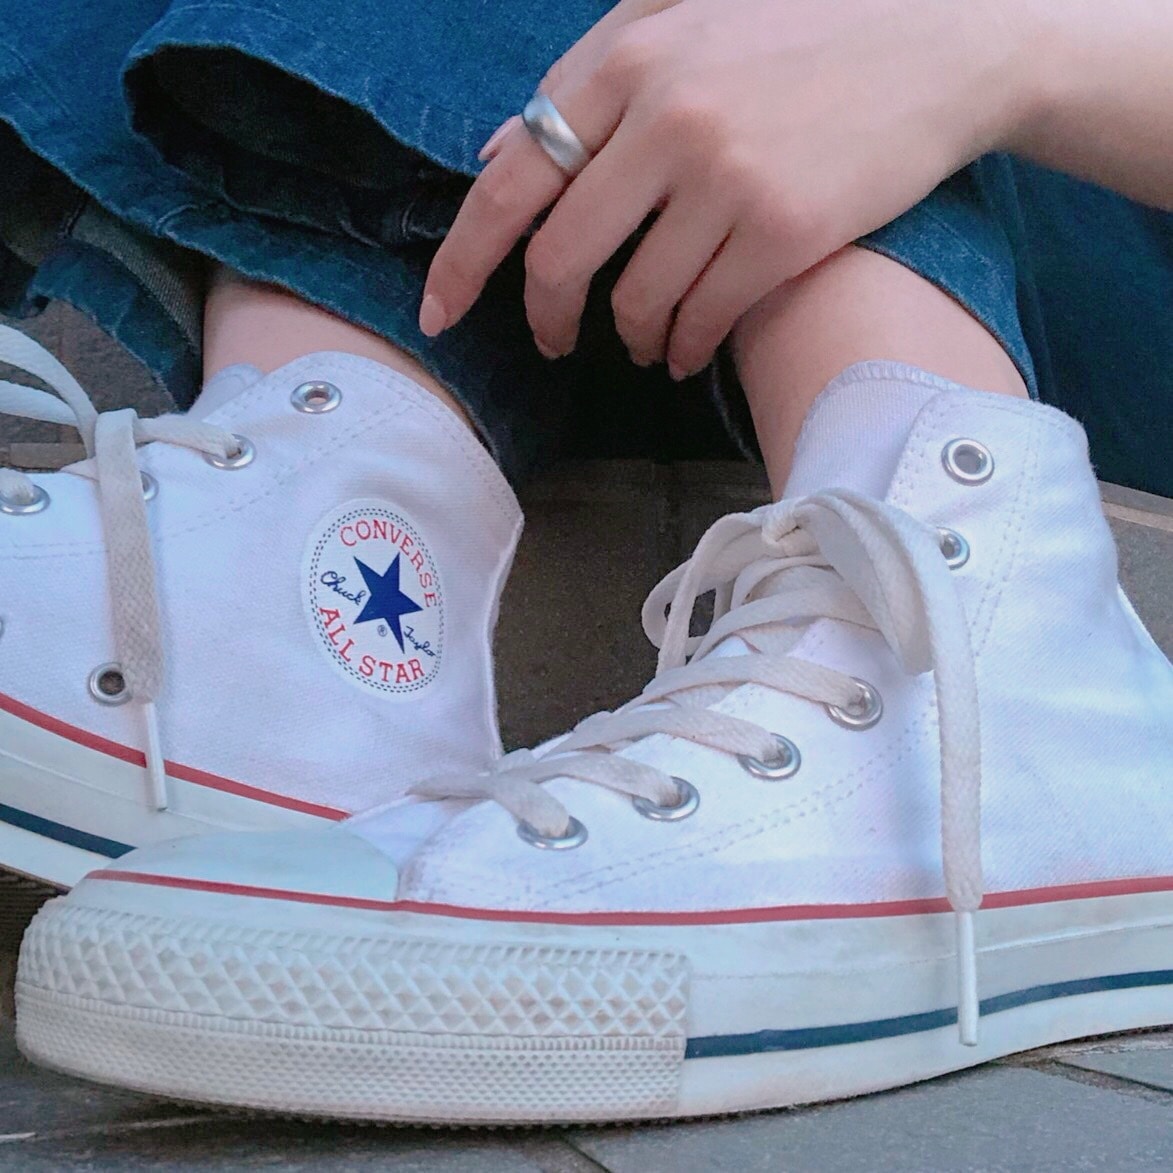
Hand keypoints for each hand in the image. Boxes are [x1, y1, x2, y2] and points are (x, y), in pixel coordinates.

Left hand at [421, 0, 1029, 377]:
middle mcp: (669, 118)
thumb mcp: (686, 13)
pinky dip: (685, 345)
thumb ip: (590, 75)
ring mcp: (729, 178)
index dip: (463, 258)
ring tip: (646, 341)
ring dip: (630, 336)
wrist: (949, 39)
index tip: (439, 311)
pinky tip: (688, 347)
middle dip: (546, 317)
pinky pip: (702, 318)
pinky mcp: (785, 231)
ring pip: (636, 300)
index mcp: (629, 58)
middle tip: (554, 343)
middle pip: (562, 257)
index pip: (512, 178)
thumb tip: (499, 155)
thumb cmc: (807, 25)